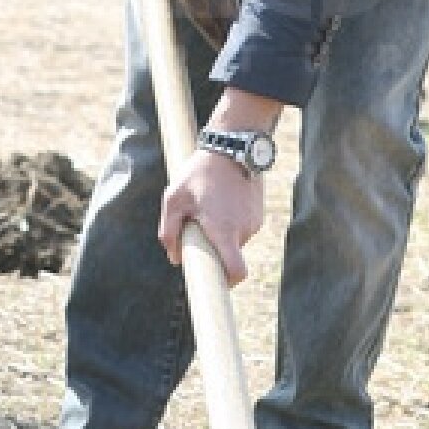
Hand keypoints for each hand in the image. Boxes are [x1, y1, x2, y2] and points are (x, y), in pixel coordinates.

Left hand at [159, 152, 263, 285]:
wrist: (232, 145)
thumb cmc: (199, 172)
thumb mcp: (174, 199)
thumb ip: (169, 232)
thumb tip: (175, 257)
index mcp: (224, 230)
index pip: (237, 272)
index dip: (227, 283)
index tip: (214, 283)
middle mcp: (244, 230)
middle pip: (230, 255)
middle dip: (215, 249)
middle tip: (198, 227)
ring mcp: (255, 221)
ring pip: (235, 240)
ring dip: (222, 233)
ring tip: (210, 207)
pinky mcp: (259, 212)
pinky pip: (243, 227)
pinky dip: (231, 222)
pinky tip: (221, 201)